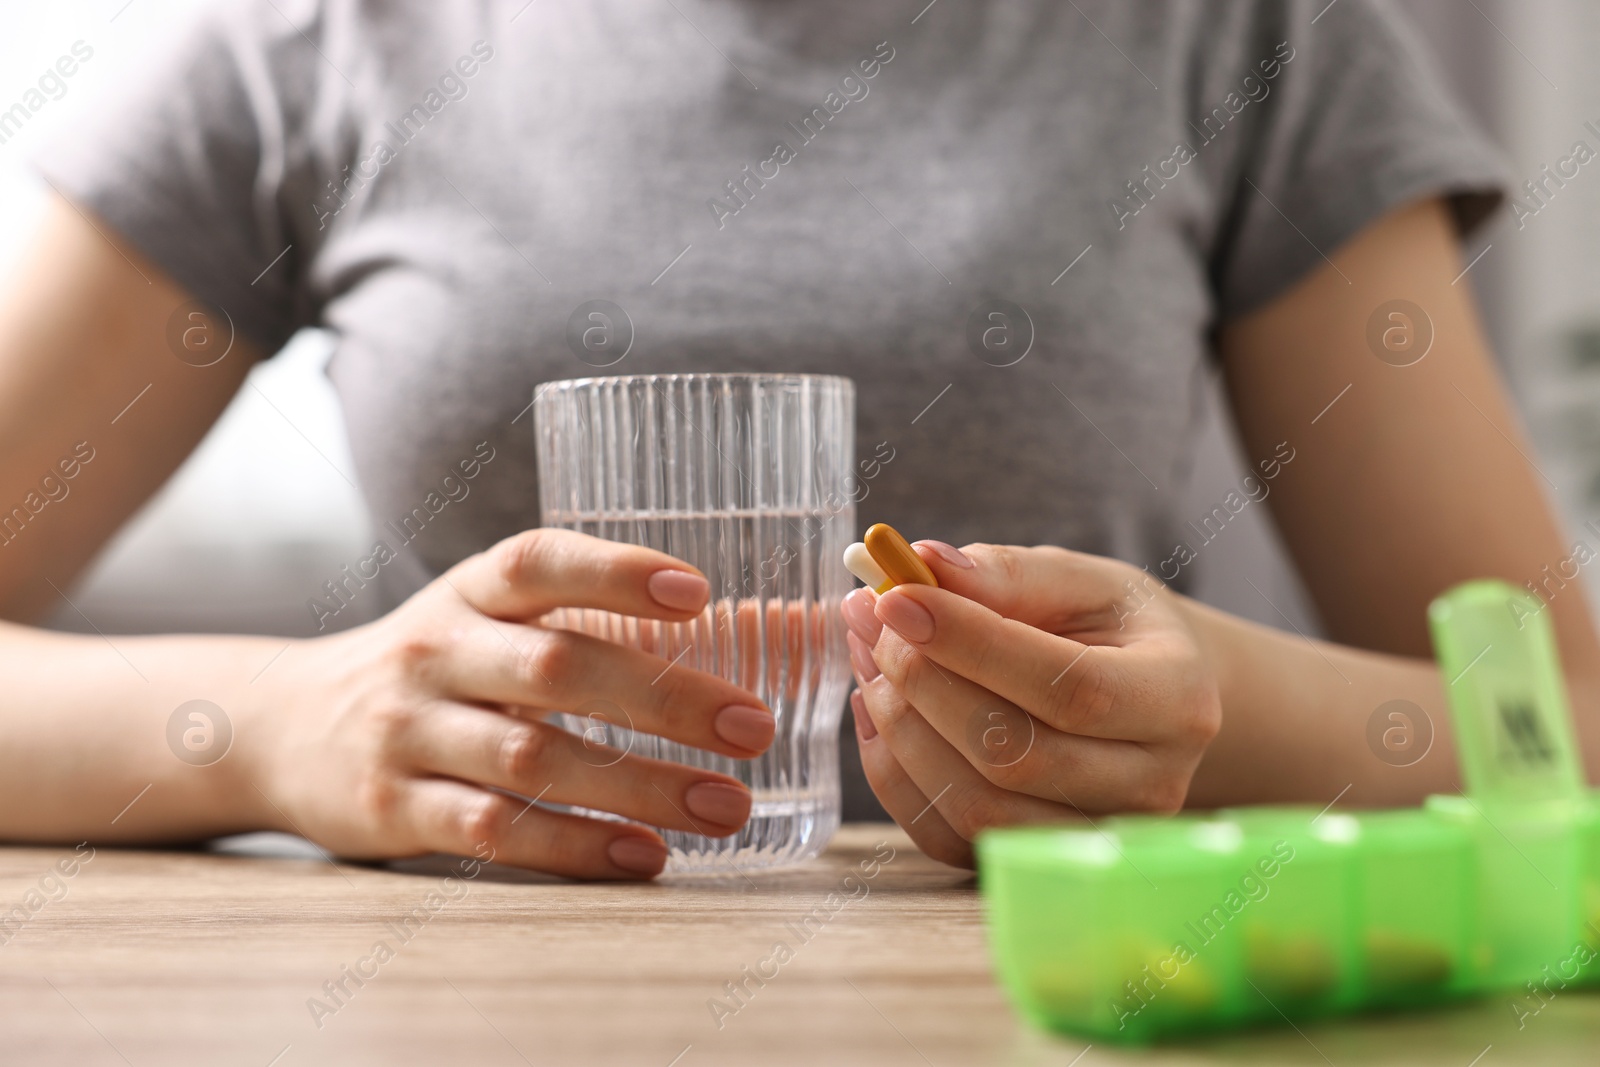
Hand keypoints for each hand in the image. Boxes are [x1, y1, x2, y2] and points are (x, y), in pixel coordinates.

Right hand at [243, 529, 775, 878]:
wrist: (283, 726)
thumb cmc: (435, 666)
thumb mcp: (491, 622)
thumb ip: (602, 623)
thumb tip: (771, 627)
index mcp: (470, 592)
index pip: (538, 562)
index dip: (616, 572)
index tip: (700, 593)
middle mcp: (436, 650)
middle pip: (557, 666)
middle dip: (665, 699)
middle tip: (755, 727)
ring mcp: (410, 731)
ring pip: (534, 758)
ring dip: (639, 785)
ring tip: (726, 807)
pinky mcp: (392, 808)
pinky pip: (493, 830)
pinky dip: (574, 845)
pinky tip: (643, 856)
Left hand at [842, 542, 1220, 867]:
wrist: (1143, 697)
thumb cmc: (1111, 629)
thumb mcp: (1078, 581)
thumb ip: (1005, 573)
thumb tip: (922, 566)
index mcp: (1176, 700)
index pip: (1069, 687)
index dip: (971, 644)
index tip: (896, 598)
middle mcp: (1149, 785)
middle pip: (1016, 756)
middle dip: (924, 683)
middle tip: (873, 620)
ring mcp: (1092, 837)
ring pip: (976, 808)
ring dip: (899, 729)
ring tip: (870, 656)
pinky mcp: (1035, 860)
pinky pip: (947, 837)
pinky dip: (894, 774)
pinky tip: (879, 709)